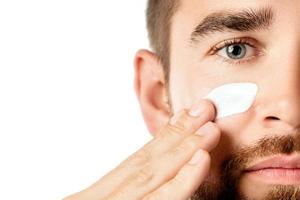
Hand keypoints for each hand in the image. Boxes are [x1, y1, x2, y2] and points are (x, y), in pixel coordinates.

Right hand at [64, 99, 220, 199]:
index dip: (163, 139)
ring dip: (183, 148)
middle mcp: (102, 198)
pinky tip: (199, 159)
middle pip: (144, 162)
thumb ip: (123, 191)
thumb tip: (154, 174)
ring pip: (150, 174)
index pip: (134, 163)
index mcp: (96, 196)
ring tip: (208, 127)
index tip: (185, 119)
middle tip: (203, 110)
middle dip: (177, 135)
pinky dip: (179, 181)